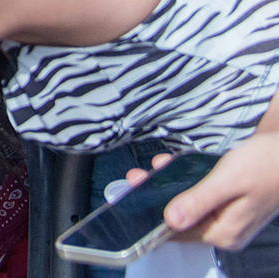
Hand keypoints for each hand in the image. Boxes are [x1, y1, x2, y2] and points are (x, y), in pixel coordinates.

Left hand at [126, 136, 278, 249]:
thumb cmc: (267, 165)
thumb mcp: (228, 180)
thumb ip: (199, 200)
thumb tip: (171, 219)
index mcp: (225, 232)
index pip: (178, 233)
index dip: (153, 216)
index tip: (132, 199)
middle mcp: (225, 229)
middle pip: (180, 217)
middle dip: (156, 196)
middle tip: (137, 177)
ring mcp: (227, 216)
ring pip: (188, 204)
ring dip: (168, 186)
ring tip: (152, 168)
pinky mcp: (228, 202)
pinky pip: (199, 195)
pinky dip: (184, 181)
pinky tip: (173, 166)